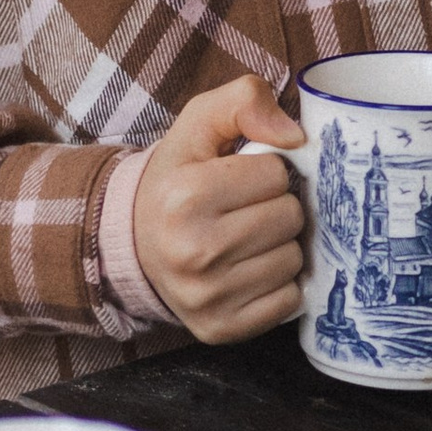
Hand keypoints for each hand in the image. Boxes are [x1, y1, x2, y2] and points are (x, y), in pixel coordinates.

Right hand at [131, 74, 307, 344]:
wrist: (135, 243)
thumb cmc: (177, 179)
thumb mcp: (199, 124)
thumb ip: (245, 101)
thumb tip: (296, 137)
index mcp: (185, 195)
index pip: (276, 173)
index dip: (265, 170)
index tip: (240, 177)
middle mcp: (193, 250)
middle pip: (289, 217)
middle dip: (277, 206)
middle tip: (247, 208)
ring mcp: (207, 296)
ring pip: (292, 260)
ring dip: (279, 245)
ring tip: (247, 238)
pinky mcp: (221, 329)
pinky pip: (288, 300)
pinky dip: (278, 284)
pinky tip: (250, 269)